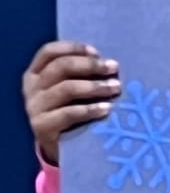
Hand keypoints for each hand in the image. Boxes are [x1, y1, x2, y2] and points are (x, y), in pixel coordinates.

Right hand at [23, 41, 119, 164]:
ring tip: (116, 87)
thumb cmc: (70, 106)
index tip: (97, 52)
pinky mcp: (41, 126)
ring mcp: (34, 107)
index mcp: (36, 73)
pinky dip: (90, 109)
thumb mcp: (71, 86)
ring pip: (66, 88)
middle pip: (61, 67)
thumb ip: (82, 72)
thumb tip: (110, 63)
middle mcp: (31, 88)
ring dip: (95, 86)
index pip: (49, 51)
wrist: (58, 143)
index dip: (73, 48)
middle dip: (91, 65)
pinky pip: (68, 113)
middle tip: (114, 68)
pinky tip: (107, 108)